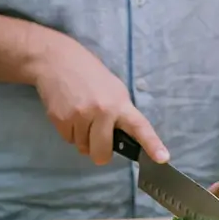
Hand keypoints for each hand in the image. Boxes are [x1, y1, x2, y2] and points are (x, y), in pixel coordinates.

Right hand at [33, 38, 168, 165]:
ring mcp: (80, 116)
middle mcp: (102, 111)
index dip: (152, 144)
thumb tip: (124, 139)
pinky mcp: (61, 120)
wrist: (56, 60)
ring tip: (80, 115)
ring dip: (82, 138)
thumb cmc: (89, 75)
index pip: (139, 127)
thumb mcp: (113, 90)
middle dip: (100, 152)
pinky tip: (69, 114)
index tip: (162, 158)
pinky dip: (70, 132)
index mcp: (120, 104)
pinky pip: (69, 141)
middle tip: (97, 138)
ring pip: (83, 148)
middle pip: (102, 153)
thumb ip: (120, 114)